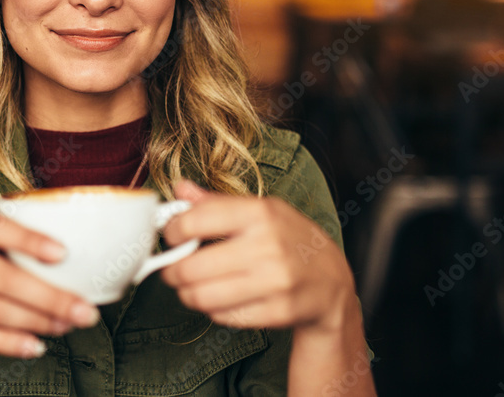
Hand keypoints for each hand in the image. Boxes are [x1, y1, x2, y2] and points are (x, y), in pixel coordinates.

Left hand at [160, 180, 356, 333]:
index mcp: (259, 213)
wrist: (332, 281)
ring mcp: (275, 281)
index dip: (172, 232)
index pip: (193, 221)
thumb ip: (216, 202)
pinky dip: (214, 310)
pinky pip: (222, 316)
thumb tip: (179, 187)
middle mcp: (268, 245)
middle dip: (172, 271)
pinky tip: (222, 299)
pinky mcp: (278, 311)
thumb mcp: (261, 210)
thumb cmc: (289, 239)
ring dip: (187, 294)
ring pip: (202, 297)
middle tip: (172, 270)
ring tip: (191, 287)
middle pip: (191, 267)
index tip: (171, 237)